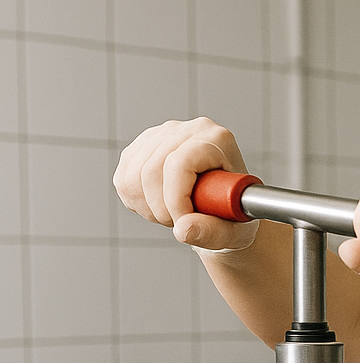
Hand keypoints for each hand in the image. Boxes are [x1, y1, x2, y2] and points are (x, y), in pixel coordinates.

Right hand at [113, 118, 258, 251]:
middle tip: (181, 224)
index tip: (184, 224)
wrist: (225, 210)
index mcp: (217, 140)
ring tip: (173, 214)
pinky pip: (123, 179)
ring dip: (148, 207)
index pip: (180, 163)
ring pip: (133, 176)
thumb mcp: (233, 232)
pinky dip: (136, 202)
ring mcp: (162, 134)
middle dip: (161, 209)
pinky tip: (159, 205)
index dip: (176, 200)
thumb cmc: (232, 217)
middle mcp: (189, 130)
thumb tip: (183, 230)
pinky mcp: (142, 147)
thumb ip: (212, 233)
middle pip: (151, 170)